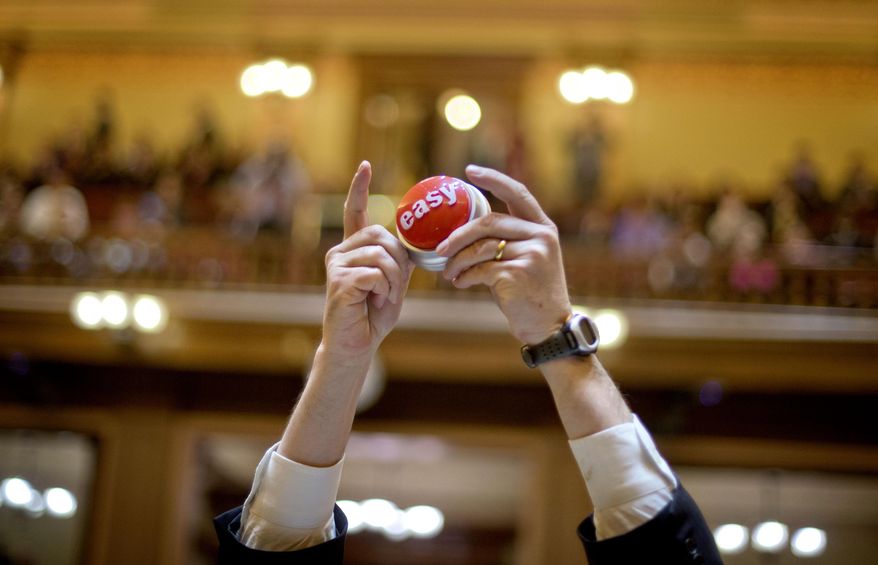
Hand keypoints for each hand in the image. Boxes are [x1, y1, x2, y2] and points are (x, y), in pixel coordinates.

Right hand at [322, 161, 413, 356]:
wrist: (355, 345)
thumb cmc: (373, 315)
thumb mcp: (394, 282)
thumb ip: (400, 260)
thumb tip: (415, 243)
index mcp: (353, 248)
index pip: (355, 211)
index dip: (360, 188)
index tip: (365, 165)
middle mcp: (340, 251)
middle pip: (382, 236)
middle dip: (399, 262)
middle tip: (394, 288)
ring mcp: (337, 265)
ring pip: (382, 255)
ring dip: (394, 279)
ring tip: (384, 296)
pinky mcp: (338, 281)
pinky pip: (376, 273)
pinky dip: (385, 289)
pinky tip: (375, 301)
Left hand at [437, 165, 570, 344]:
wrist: (549, 326)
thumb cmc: (531, 293)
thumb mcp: (528, 259)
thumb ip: (507, 241)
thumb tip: (463, 231)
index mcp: (543, 227)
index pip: (517, 192)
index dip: (493, 179)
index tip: (469, 171)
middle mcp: (540, 236)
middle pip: (489, 222)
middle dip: (459, 235)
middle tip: (440, 248)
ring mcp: (531, 255)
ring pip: (480, 248)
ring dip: (457, 261)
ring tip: (448, 272)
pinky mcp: (518, 274)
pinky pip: (480, 269)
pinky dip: (464, 276)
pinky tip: (460, 283)